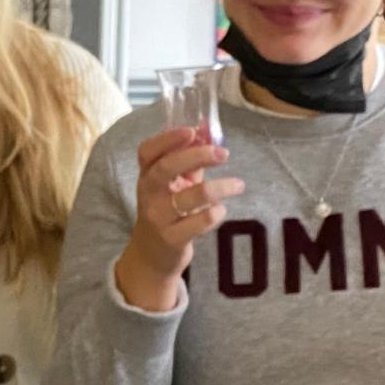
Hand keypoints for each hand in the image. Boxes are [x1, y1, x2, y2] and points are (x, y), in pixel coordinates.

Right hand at [113, 129, 244, 313]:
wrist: (152, 255)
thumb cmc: (167, 211)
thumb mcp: (174, 184)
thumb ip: (189, 159)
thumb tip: (208, 128)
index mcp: (146, 176)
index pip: (148, 151)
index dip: (168, 138)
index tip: (192, 130)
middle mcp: (148, 195)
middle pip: (166, 168)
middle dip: (197, 156)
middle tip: (223, 153)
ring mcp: (158, 218)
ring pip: (190, 197)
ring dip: (220, 187)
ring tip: (238, 185)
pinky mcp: (172, 239)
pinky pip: (198, 223)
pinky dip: (215, 214)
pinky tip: (221, 210)